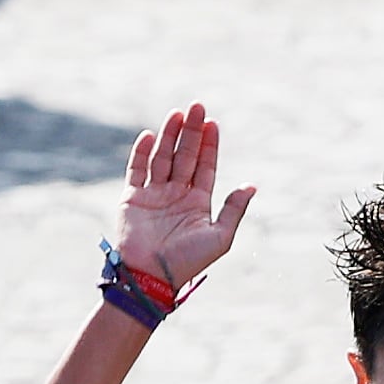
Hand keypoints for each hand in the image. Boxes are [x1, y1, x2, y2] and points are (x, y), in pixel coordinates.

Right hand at [114, 103, 254, 288]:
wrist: (151, 277)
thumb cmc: (188, 261)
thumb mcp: (220, 237)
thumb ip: (234, 210)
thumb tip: (252, 185)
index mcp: (198, 203)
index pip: (205, 166)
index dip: (209, 145)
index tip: (213, 123)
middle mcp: (176, 195)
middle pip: (185, 156)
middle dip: (191, 132)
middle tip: (197, 106)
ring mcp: (154, 195)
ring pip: (162, 157)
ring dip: (170, 135)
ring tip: (177, 113)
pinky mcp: (132, 199)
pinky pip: (136, 170)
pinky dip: (142, 152)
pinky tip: (151, 135)